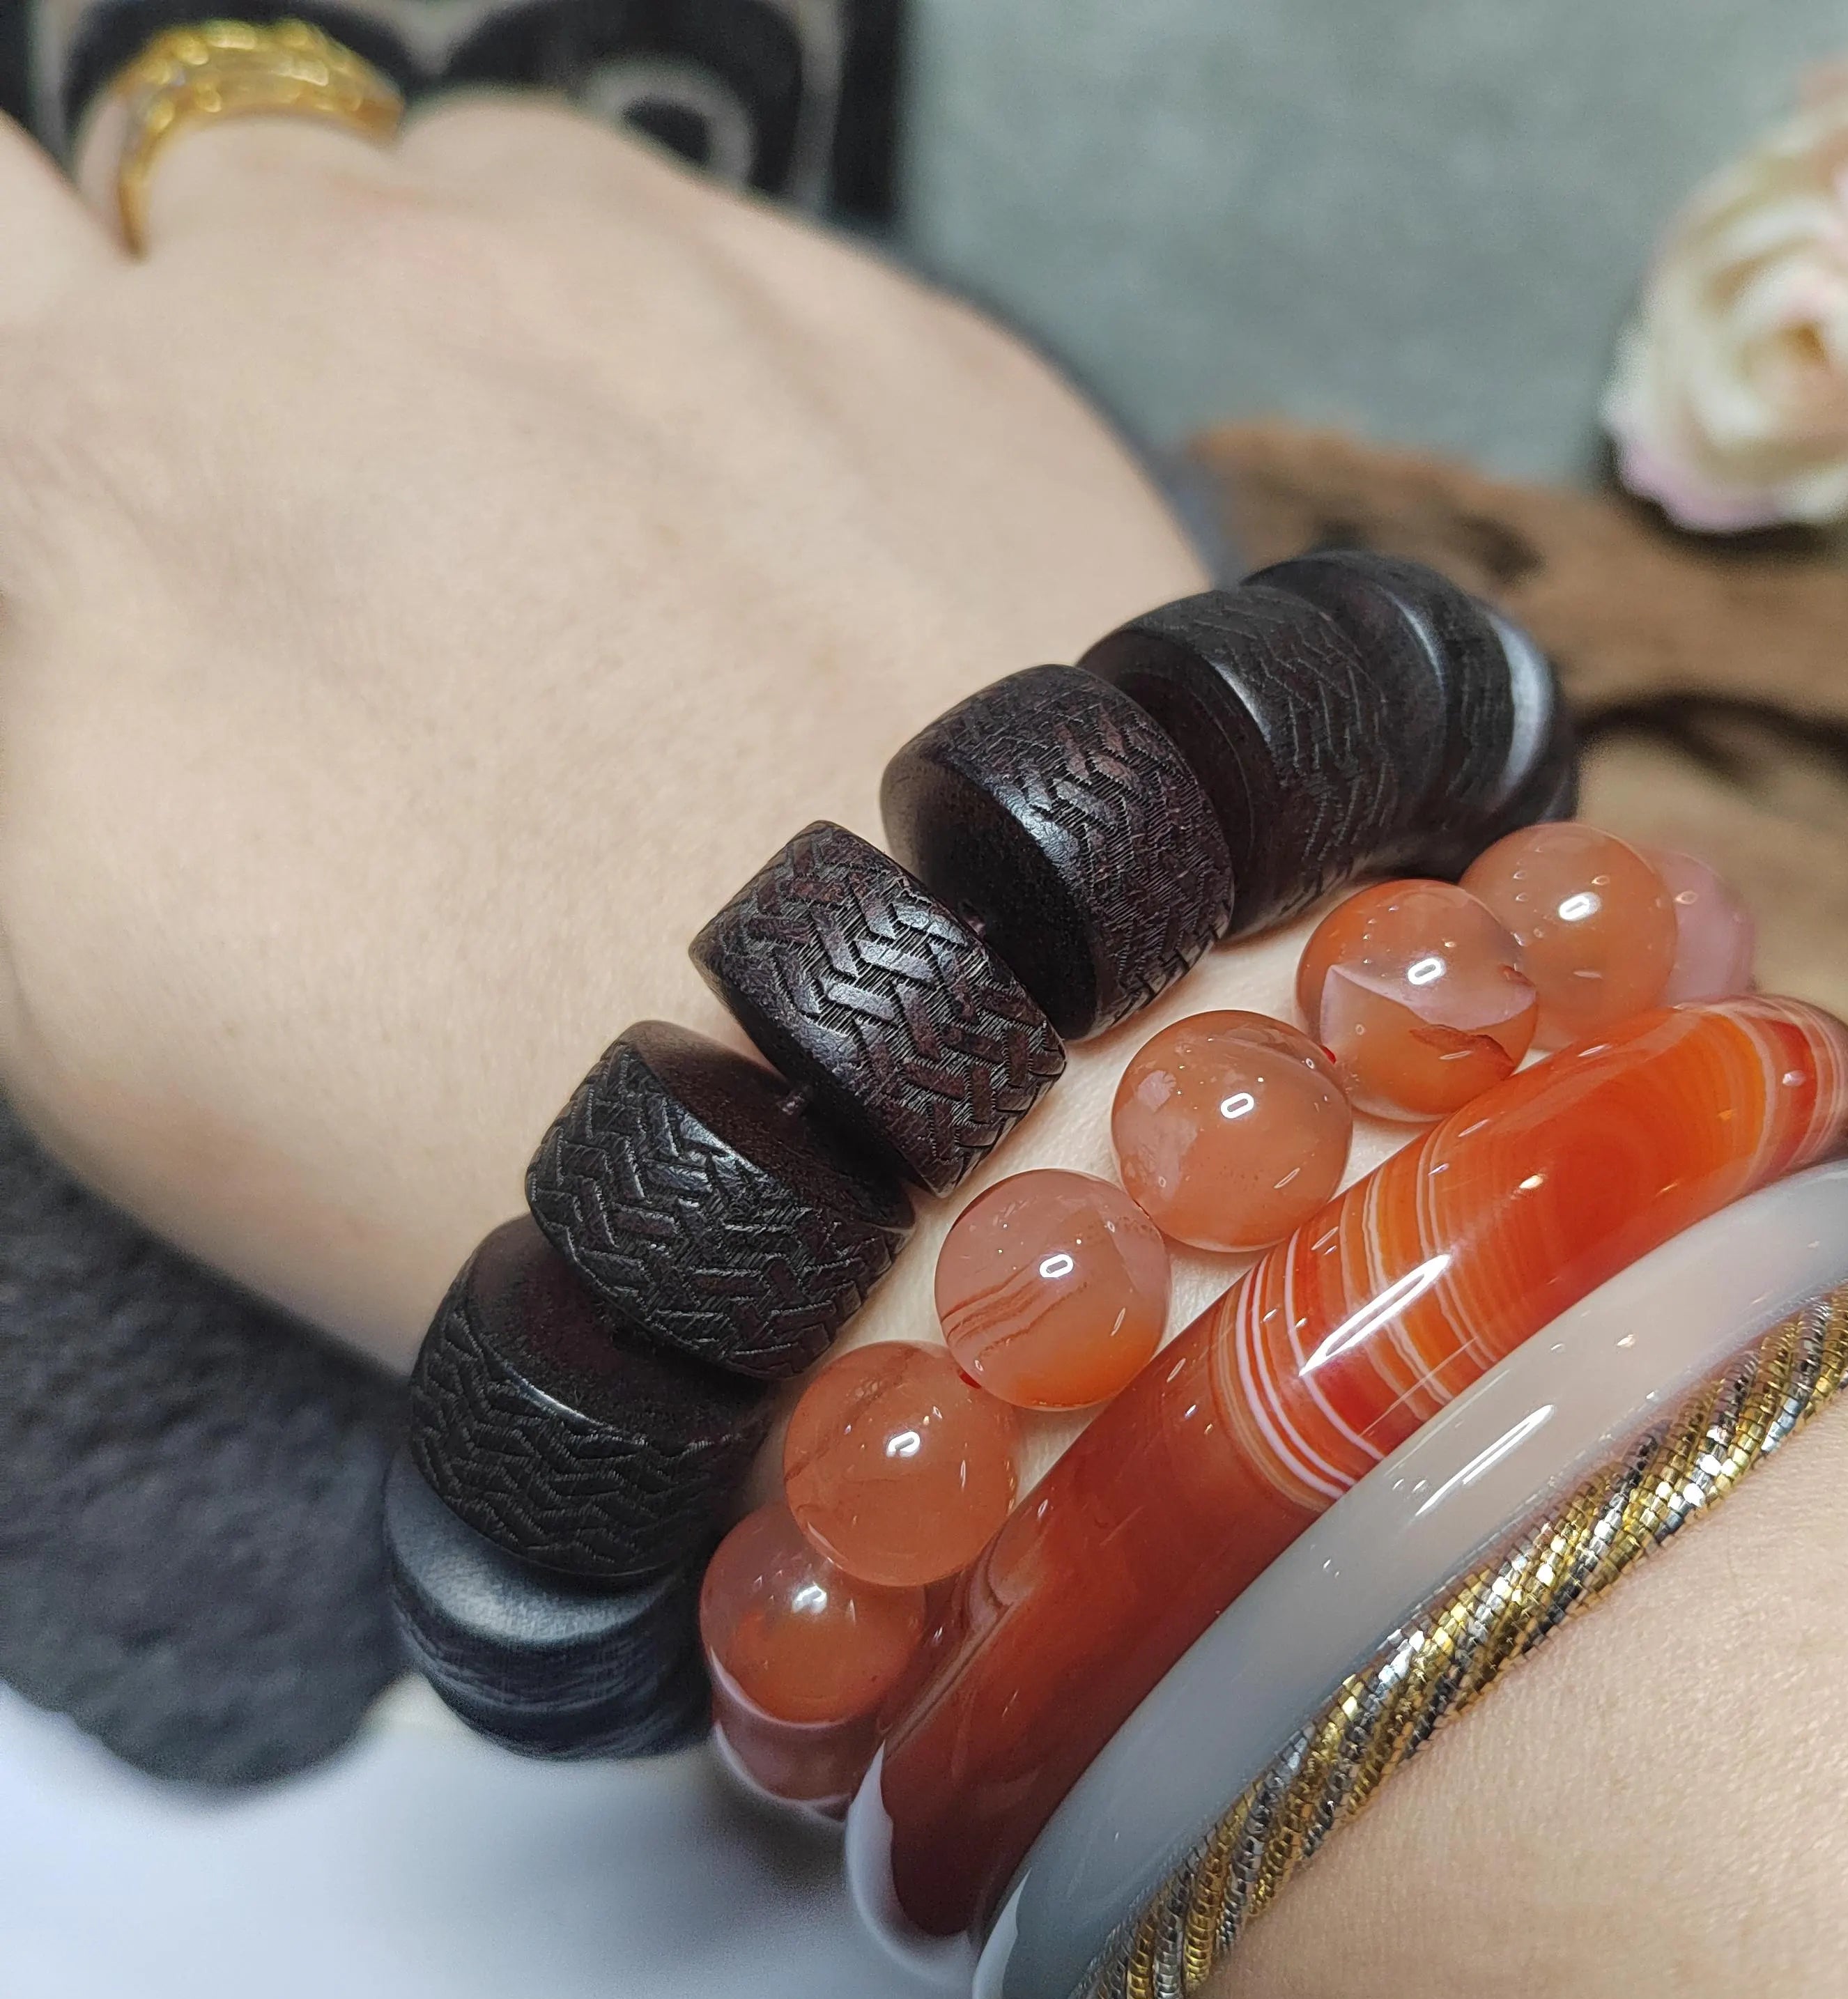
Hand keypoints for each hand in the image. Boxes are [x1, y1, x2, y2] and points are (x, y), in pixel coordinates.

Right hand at [0, 97, 1202, 1361]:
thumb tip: (63, 536)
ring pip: (490, 201)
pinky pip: (728, 257)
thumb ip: (37, 663)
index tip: (133, 430)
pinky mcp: (893, 322)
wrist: (946, 1137)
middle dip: (285, 365)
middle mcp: (372, 296)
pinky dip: (710, 378)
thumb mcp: (92, 958)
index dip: (61, 325)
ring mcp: (660, 275)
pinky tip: (758, 581)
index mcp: (115, 465)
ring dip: (500, 348)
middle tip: (400, 598)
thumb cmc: (496, 1113)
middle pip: (245, 212)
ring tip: (595, 608)